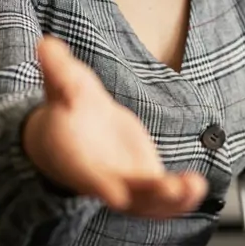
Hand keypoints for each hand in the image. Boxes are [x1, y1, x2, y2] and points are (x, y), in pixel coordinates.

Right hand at [22, 37, 207, 217]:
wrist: (75, 133)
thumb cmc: (67, 110)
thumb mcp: (62, 88)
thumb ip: (58, 71)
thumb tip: (46, 44)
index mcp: (76, 161)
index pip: (87, 176)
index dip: (100, 185)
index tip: (116, 194)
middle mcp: (102, 180)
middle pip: (126, 196)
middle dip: (150, 195)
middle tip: (172, 188)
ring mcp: (126, 185)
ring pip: (149, 202)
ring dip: (172, 200)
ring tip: (195, 187)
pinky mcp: (144, 183)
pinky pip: (163, 197)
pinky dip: (180, 196)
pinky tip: (198, 186)